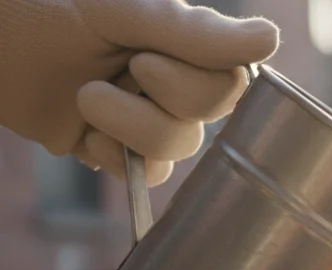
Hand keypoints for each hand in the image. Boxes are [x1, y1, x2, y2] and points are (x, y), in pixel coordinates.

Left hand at [0, 0, 278, 185]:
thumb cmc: (42, 8)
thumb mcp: (119, 11)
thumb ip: (194, 31)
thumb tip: (272, 38)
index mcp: (186, 41)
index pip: (233, 80)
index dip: (193, 83)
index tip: (142, 57)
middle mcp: (177, 79)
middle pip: (208, 118)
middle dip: (156, 104)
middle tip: (117, 71)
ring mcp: (150, 116)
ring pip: (178, 148)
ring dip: (125, 128)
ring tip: (84, 98)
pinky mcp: (121, 151)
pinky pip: (148, 174)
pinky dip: (112, 157)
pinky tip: (85, 132)